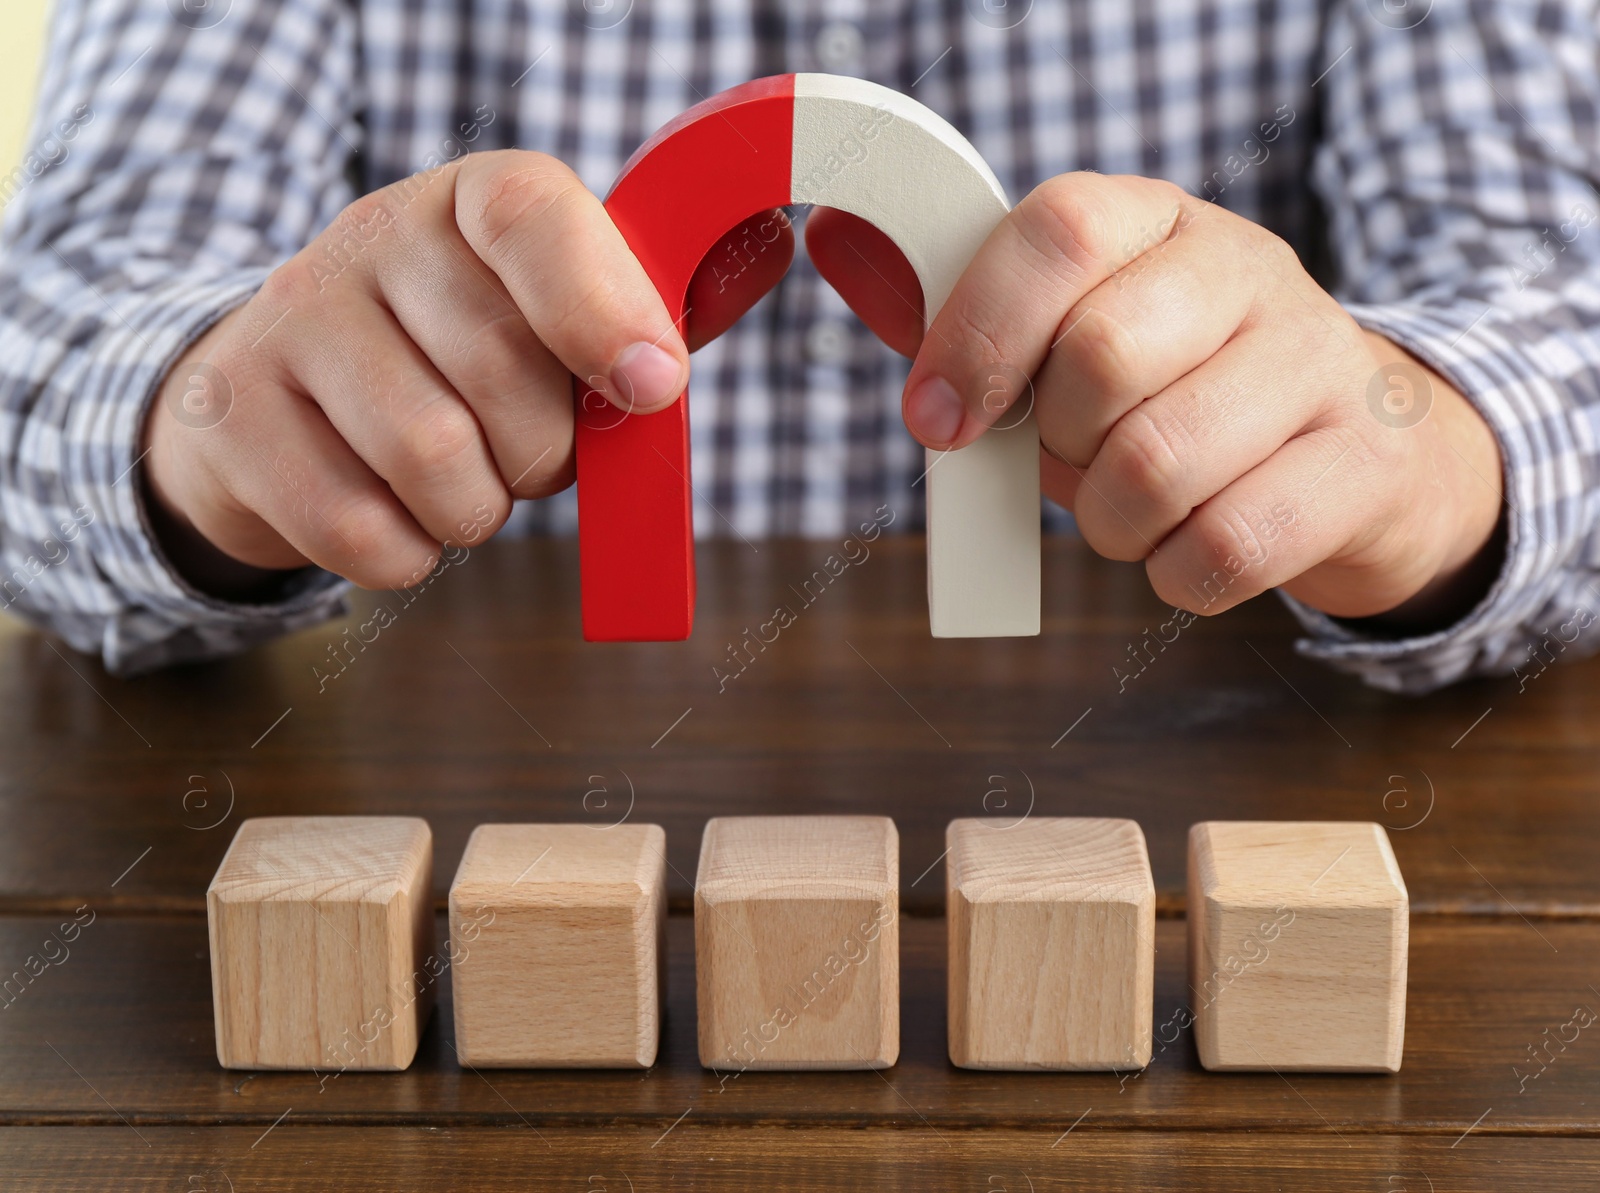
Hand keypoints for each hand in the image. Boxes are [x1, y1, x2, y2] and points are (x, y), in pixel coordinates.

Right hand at [143, 151, 792, 595]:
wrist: (278, 391)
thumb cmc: (455, 356)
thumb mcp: (548, 311)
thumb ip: (648, 301)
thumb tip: (768, 252)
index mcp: (470, 202)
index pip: (532, 218)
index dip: (601, 307)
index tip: (651, 388)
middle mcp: (371, 237)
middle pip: (503, 376)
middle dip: (543, 453)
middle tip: (520, 449)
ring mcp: (290, 320)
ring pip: (436, 463)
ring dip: (476, 508)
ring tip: (457, 477)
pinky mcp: (235, 417)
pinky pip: (364, 533)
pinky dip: (406, 553)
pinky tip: (391, 509)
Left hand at [808, 175, 1504, 626]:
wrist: (1363, 451)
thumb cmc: (1178, 395)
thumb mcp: (1073, 338)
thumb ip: (964, 311)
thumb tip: (839, 241)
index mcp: (1159, 223)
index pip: (1059, 233)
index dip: (979, 333)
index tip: (937, 420)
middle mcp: (1250, 272)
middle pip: (1100, 359)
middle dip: (1057, 446)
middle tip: (1076, 461)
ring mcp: (1322, 363)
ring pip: (1157, 466)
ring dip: (1112, 524)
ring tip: (1135, 509)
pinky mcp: (1364, 465)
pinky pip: (1225, 548)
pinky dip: (1176, 576)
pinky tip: (1186, 550)